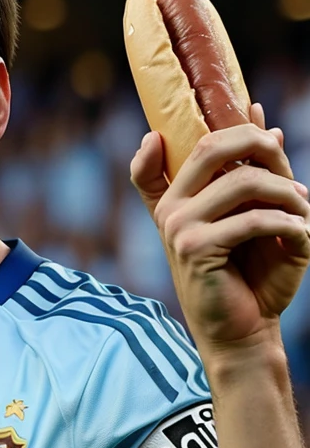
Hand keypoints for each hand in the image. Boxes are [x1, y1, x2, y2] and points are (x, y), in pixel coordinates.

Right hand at [130, 104, 309, 354]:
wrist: (245, 329)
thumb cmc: (250, 276)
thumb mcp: (253, 216)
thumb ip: (251, 171)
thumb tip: (263, 118)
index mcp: (174, 203)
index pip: (152, 162)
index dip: (158, 144)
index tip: (173, 136)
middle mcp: (170, 210)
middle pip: (211, 147)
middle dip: (259, 146)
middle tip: (289, 167)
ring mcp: (178, 228)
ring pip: (243, 181)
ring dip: (287, 192)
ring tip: (305, 209)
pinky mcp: (196, 248)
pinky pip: (252, 218)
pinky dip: (287, 223)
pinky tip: (301, 234)